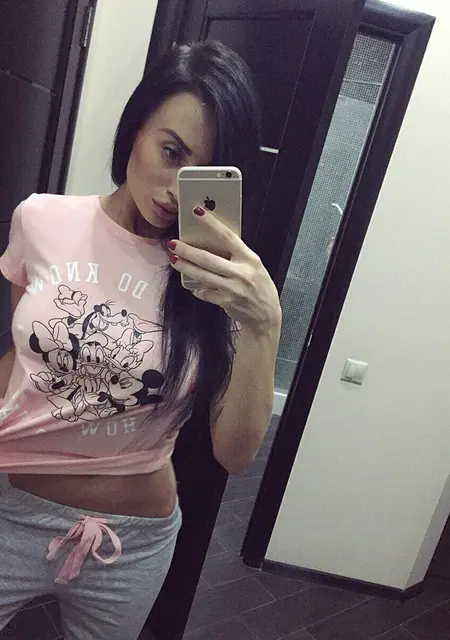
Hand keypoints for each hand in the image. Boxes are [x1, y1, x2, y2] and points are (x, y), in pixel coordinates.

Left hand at [168, 207, 281, 333]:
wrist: (266, 315)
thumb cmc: (260, 287)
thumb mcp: (254, 266)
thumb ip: (237, 256)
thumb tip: (213, 243)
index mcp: (249, 259)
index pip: (228, 236)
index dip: (211, 223)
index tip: (197, 212)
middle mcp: (241, 272)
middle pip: (208, 258)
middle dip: (187, 250)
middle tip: (173, 244)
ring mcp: (232, 288)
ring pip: (202, 276)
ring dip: (185, 267)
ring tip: (174, 260)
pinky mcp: (225, 301)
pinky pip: (205, 293)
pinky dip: (197, 289)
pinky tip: (193, 285)